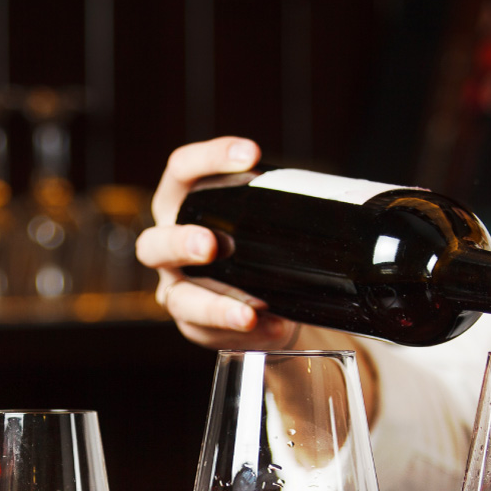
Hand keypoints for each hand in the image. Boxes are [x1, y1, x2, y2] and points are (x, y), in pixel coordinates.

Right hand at [136, 136, 300, 349]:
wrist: (261, 298)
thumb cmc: (253, 246)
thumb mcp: (258, 219)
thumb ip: (277, 205)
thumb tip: (336, 196)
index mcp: (181, 205)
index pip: (181, 171)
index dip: (209, 159)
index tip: (251, 155)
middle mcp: (168, 249)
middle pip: (154, 244)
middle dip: (181, 243)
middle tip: (211, 245)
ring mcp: (178, 291)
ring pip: (180, 300)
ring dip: (214, 306)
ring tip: (249, 313)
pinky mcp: (196, 327)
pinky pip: (213, 335)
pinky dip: (247, 333)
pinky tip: (274, 328)